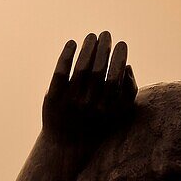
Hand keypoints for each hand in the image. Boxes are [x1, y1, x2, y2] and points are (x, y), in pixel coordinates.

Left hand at [41, 31, 136, 156]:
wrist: (67, 146)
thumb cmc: (97, 125)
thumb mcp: (119, 114)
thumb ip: (128, 92)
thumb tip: (127, 66)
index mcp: (106, 108)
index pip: (114, 77)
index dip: (118, 58)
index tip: (122, 43)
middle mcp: (88, 105)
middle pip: (97, 70)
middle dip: (103, 48)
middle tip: (106, 34)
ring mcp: (69, 101)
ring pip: (80, 69)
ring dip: (87, 48)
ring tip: (92, 36)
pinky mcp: (52, 98)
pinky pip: (60, 72)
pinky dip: (66, 55)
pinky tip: (72, 43)